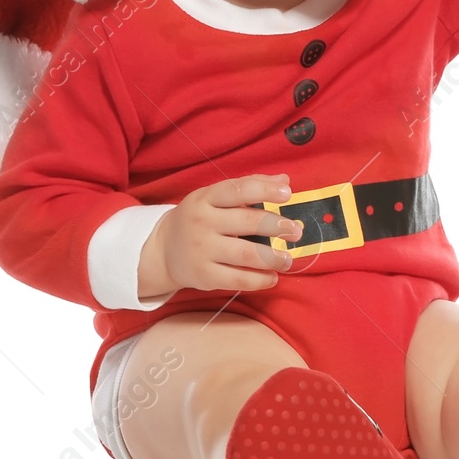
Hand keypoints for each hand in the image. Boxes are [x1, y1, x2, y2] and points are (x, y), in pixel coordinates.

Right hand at [137, 173, 302, 299]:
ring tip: (288, 259)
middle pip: (247, 222)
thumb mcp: (215, 197)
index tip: (288, 193)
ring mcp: (202, 250)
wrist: (163, 250)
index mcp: (206, 198)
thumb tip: (284, 179)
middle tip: (296, 231)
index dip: (265, 190)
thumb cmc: (199, 218)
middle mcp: (202, 222)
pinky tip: (273, 277)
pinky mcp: (204, 275)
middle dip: (276, 226)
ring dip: (273, 258)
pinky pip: (238, 279)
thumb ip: (250, 186)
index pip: (238, 190)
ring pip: (245, 254)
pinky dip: (260, 279)